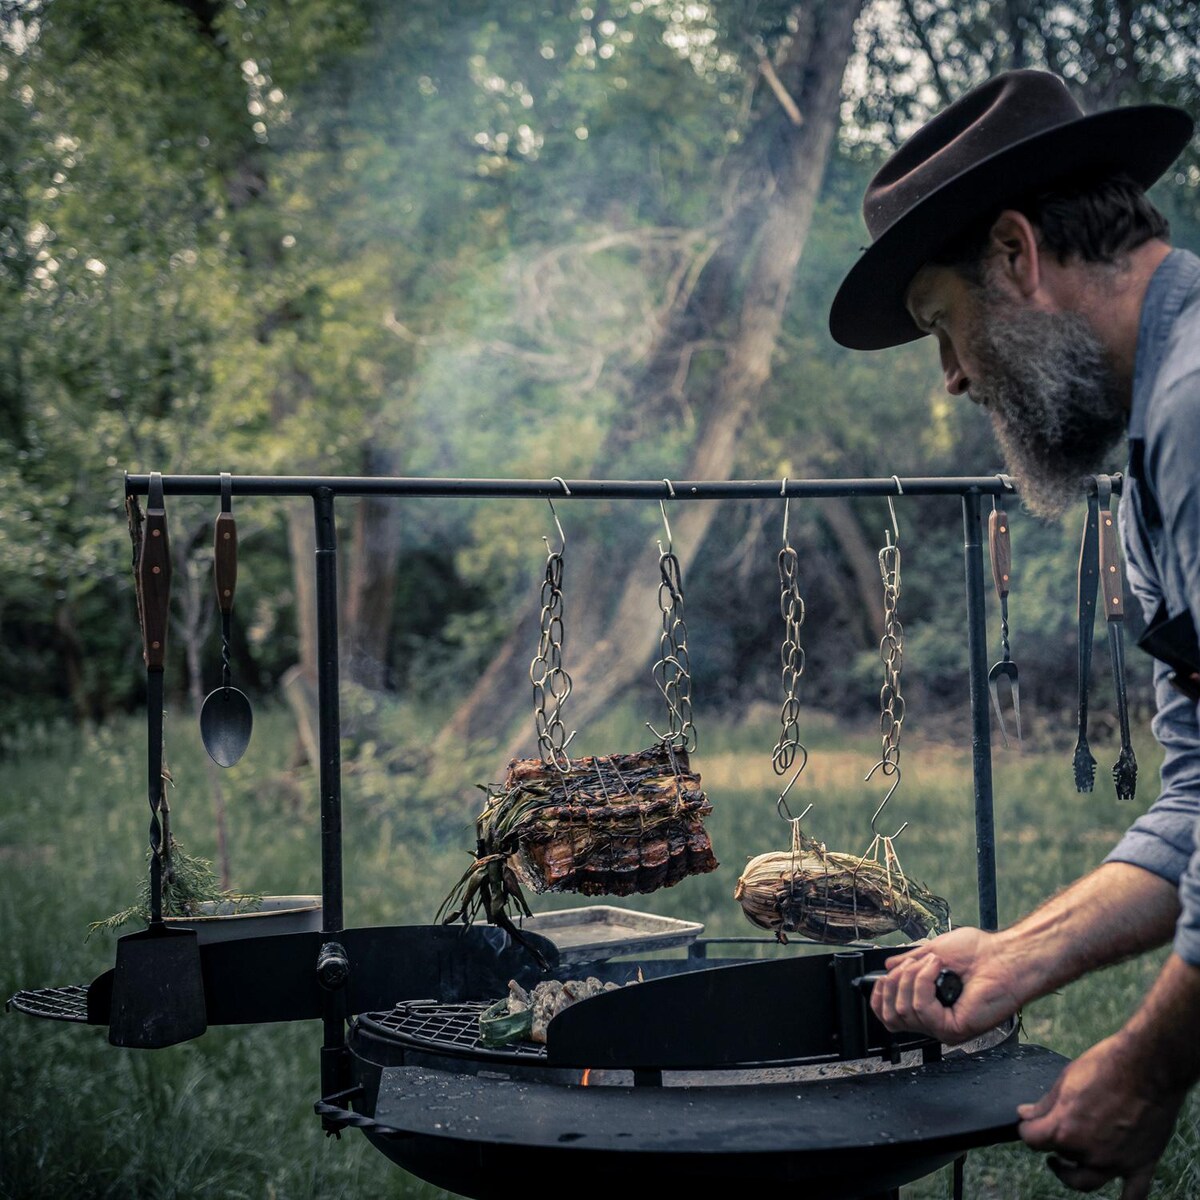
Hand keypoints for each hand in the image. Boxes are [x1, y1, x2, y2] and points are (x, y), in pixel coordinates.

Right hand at [869, 926, 1022, 1043]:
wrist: (1004, 956)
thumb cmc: (979, 953)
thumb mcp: (932, 952)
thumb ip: (907, 962)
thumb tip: (888, 967)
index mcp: (930, 1005)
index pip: (890, 1016)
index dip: (878, 997)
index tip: (879, 978)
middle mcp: (935, 1020)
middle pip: (891, 1016)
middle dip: (893, 982)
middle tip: (912, 963)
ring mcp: (943, 1027)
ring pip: (904, 1010)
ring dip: (911, 977)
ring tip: (932, 962)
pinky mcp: (953, 1028)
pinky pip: (921, 1008)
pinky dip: (923, 982)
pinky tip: (936, 968)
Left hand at [1017, 1032, 1184, 1197]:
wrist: (1148, 1066)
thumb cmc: (1106, 1066)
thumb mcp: (1065, 1079)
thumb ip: (1045, 1103)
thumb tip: (1025, 1114)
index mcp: (1064, 1129)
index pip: (1032, 1139)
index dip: (1026, 1129)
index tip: (1028, 1123)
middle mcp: (1088, 1152)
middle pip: (1061, 1157)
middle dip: (1053, 1145)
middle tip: (1052, 1135)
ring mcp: (1116, 1162)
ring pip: (1088, 1181)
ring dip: (1074, 1175)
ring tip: (1067, 1164)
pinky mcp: (1141, 1164)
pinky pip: (1133, 1194)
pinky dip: (1124, 1199)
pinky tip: (1117, 1199)